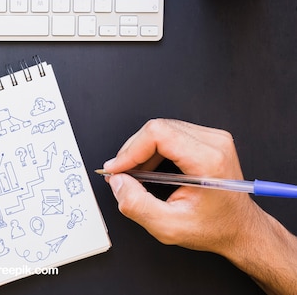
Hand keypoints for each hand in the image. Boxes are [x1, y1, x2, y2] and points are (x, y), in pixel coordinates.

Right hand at [102, 119, 296, 294]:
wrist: (240, 229)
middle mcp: (214, 143)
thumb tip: (118, 182)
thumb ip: (137, 205)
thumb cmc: (214, 228)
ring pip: (161, 129)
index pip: (158, 134)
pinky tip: (149, 168)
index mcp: (208, 160)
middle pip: (157, 129)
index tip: (116, 169)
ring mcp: (213, 138)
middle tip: (121, 174)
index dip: (130, 150)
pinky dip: (153, 150)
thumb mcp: (169, 227)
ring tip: (134, 174)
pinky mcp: (208, 139)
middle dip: (132, 151)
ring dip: (141, 150)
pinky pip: (170, 133)